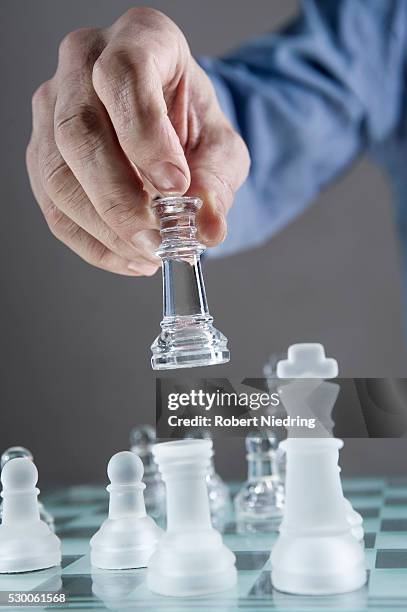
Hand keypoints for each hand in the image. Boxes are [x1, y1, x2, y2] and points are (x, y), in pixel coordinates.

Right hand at [26, 7, 249, 275]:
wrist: (171, 132)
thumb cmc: (192, 127)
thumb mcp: (221, 148)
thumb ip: (217, 181)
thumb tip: (207, 227)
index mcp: (140, 39)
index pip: (125, 72)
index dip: (145, 133)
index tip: (174, 185)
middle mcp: (84, 64)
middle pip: (80, 129)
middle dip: (118, 196)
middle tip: (155, 237)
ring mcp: (54, 108)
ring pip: (57, 173)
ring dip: (103, 227)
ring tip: (147, 252)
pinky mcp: (43, 154)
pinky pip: (54, 207)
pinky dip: (92, 243)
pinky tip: (128, 257)